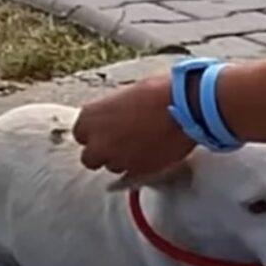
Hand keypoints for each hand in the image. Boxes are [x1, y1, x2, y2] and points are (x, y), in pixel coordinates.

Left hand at [72, 73, 191, 177]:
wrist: (185, 107)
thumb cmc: (159, 92)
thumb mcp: (127, 94)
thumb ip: (115, 110)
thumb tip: (118, 117)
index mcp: (90, 116)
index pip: (80, 134)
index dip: (96, 133)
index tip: (107, 130)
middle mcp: (98, 142)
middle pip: (90, 158)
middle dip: (103, 153)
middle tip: (120, 143)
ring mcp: (117, 160)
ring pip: (112, 167)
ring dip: (122, 160)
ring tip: (140, 146)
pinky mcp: (138, 172)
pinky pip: (132, 173)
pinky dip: (138, 166)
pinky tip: (150, 152)